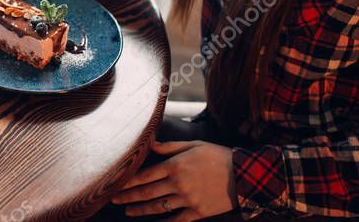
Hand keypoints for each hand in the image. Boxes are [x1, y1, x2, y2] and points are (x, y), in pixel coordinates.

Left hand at [111, 141, 235, 220]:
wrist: (244, 175)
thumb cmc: (218, 156)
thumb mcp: (193, 145)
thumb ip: (169, 147)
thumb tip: (151, 145)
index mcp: (175, 166)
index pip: (144, 175)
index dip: (127, 181)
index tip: (114, 184)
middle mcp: (178, 184)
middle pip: (146, 192)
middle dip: (128, 197)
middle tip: (113, 199)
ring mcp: (187, 200)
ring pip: (158, 207)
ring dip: (141, 210)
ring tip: (128, 212)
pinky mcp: (198, 212)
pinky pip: (177, 220)